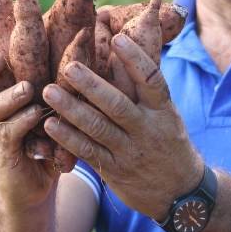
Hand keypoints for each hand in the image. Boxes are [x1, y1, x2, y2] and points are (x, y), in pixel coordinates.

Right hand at [0, 21, 59, 211]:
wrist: (38, 187)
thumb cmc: (49, 136)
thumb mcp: (53, 104)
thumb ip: (57, 77)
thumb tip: (83, 35)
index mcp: (1, 93)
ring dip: (8, 97)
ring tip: (26, 88)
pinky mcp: (3, 155)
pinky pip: (8, 135)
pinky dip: (22, 123)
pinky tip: (35, 115)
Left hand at [42, 33, 203, 220]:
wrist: (181, 193)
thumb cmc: (169, 142)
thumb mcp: (167, 115)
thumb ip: (145, 91)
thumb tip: (123, 49)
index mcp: (163, 110)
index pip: (152, 80)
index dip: (135, 59)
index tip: (117, 39)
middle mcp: (148, 130)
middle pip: (118, 105)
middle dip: (92, 85)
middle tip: (69, 66)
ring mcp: (130, 152)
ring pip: (99, 128)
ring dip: (72, 110)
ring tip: (49, 92)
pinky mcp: (115, 171)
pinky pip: (89, 152)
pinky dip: (68, 138)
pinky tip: (51, 125)